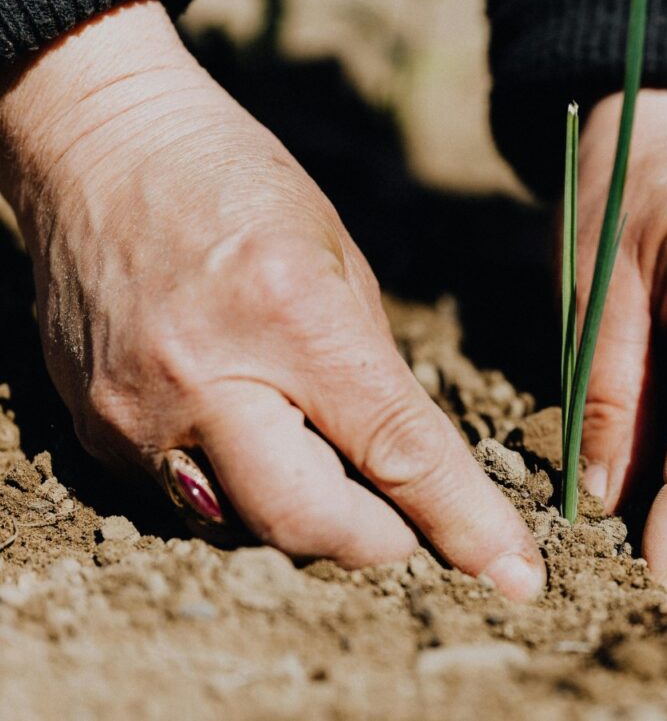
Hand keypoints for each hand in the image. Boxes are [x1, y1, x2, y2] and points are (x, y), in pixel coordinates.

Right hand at [0, 0, 544, 599]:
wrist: (98, 147)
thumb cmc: (236, 184)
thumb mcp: (339, 258)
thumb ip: (374, 371)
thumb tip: (408, 465)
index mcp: (291, 317)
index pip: (396, 452)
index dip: (463, 523)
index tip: (514, 575)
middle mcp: (205, 380)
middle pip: (310, 524)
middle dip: (379, 541)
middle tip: (408, 521)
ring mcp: (137, 415)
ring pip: (247, 527)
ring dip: (308, 516)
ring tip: (322, 455)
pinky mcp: (96, 432)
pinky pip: (189, 501)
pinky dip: (241, 488)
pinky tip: (251, 432)